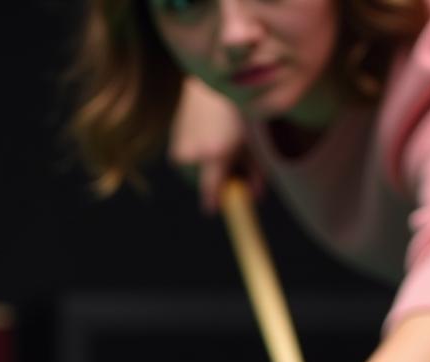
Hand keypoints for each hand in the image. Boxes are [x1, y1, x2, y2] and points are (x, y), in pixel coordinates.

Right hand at [168, 78, 263, 213]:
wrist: (206, 84)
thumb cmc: (233, 112)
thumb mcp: (249, 144)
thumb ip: (254, 173)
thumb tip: (257, 198)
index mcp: (216, 154)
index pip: (211, 192)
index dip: (215, 203)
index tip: (216, 209)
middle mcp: (194, 154)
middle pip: (204, 186)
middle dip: (216, 185)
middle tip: (229, 173)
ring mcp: (180, 148)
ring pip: (195, 175)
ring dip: (206, 171)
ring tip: (217, 148)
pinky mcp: (172, 144)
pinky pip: (186, 164)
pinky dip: (196, 159)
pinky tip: (204, 140)